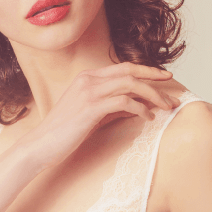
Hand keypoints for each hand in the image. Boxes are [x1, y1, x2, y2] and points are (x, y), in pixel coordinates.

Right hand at [20, 62, 180, 170]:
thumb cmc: (63, 133)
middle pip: (130, 71)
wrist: (40, 145)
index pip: (123, 67)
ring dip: (152, 95)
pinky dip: (140, 109)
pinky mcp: (90, 108)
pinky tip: (147, 118)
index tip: (163, 77)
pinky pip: (124, 102)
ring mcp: (89, 92)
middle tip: (172, 87)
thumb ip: (110, 105)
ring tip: (165, 107)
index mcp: (86, 77)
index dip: (146, 70)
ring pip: (130, 84)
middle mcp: (88, 79)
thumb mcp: (90, 114)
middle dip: (154, 77)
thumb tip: (136, 105)